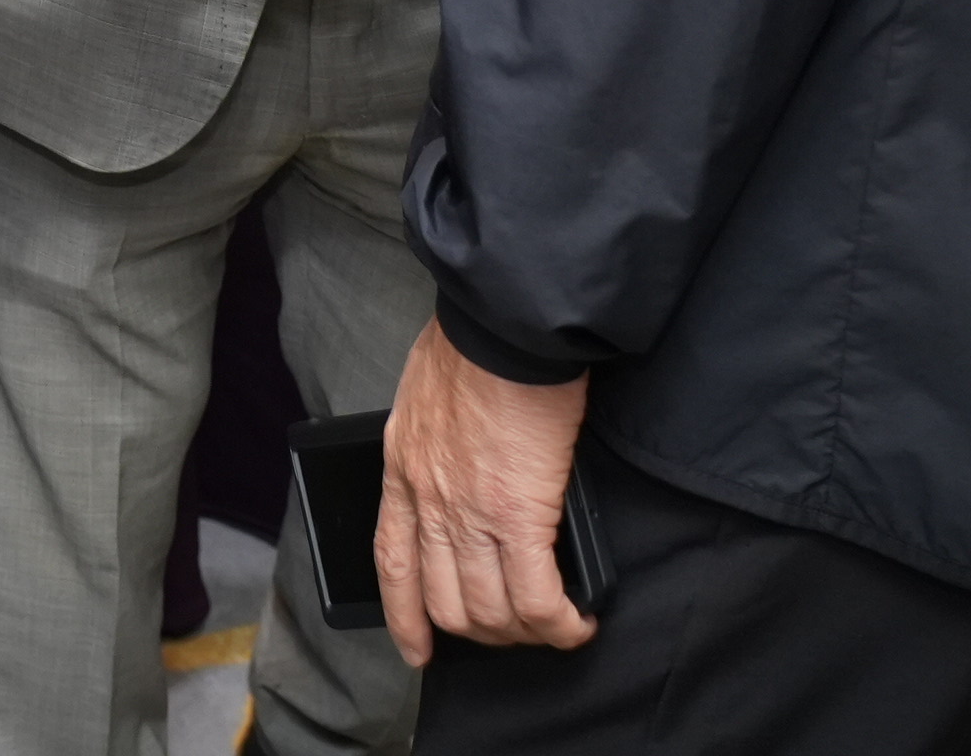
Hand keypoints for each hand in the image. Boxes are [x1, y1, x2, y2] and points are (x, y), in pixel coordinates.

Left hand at [377, 319, 595, 663]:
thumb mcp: (424, 398)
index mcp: (401, 469)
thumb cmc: (473, 344)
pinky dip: (560, 623)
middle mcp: (428, 500)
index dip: (405, 617)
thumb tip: (461, 468)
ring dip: (526, 632)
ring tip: (554, 626)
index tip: (418, 648)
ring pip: (491, 611)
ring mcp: (469, 511)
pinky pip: (537, 598)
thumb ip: (432, 443)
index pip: (392, 563)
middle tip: (517, 630)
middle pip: (445, 602)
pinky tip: (578, 621)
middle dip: (484, 633)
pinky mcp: (519, 513)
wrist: (504, 322)